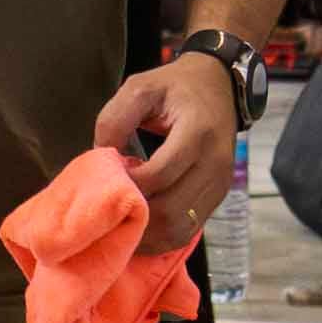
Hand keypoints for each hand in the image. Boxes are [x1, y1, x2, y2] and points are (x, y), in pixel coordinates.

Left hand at [96, 53, 243, 259]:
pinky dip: (162, 236)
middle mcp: (215, 163)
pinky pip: (189, 230)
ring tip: (122, 224)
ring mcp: (220, 184)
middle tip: (109, 211)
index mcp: (197, 132)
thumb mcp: (140, 87)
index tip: (106, 182)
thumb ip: (114, 120)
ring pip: (180, 227)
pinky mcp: (218, 196)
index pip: (159, 175)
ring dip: (147, 234)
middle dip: (134, 216)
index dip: (128, 186)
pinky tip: (141, 229)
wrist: (218, 86)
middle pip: (170, 209)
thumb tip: (100, 161)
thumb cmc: (175, 86)